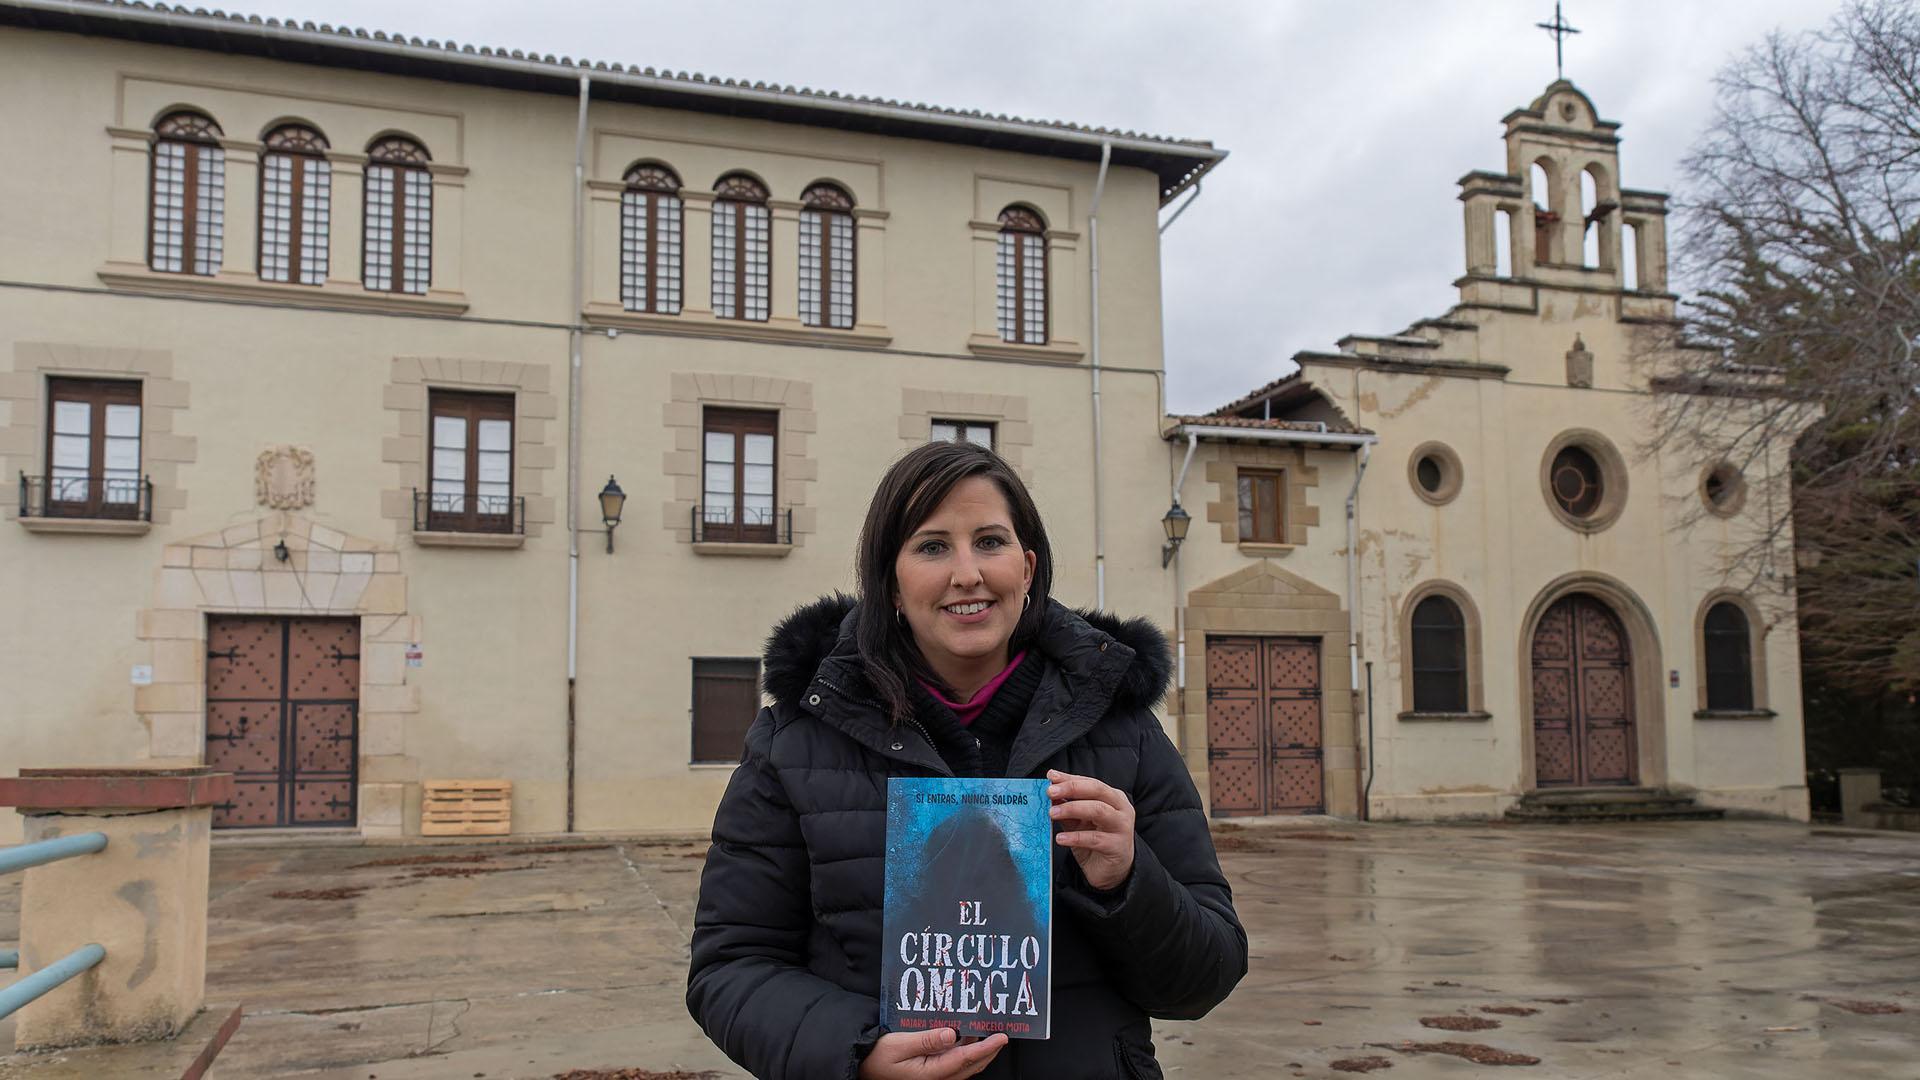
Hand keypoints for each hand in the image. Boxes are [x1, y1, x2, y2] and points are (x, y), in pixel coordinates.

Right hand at [858, 1028, 1007, 1078]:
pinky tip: (967, 1035)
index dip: (986, 1047)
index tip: (1001, 1037)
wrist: (864, 1065)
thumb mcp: (898, 1044)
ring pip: (966, 1064)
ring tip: (988, 1030)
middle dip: (989, 1050)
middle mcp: (938, 1078)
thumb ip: (926, 1040)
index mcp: (931, 1073)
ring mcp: (936, 1076)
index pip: (965, 1059)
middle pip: (972, 1064)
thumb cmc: (878, 1055)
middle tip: (1002, 1032)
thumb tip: (950, 1034)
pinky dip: (967, 1050)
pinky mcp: (933, 1072)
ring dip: (980, 1050)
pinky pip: (957, 1063)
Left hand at [1048, 769, 1134, 891]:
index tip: (1050, 777)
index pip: (1090, 782)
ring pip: (1098, 810)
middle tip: (1050, 792)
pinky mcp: (1117, 846)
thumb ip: (1068, 806)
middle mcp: (1121, 808)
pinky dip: (1075, 837)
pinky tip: (1060, 838)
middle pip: (1097, 790)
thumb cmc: (1096, 840)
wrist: (1112, 870)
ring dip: (1072, 809)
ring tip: (1052, 813)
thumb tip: (1050, 793)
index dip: (1069, 779)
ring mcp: (1122, 827)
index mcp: (1113, 797)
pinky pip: (1095, 838)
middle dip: (1072, 788)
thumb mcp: (1079, 821)